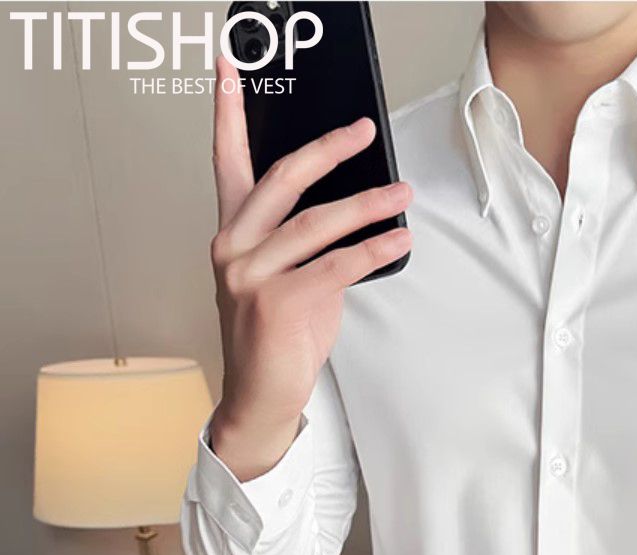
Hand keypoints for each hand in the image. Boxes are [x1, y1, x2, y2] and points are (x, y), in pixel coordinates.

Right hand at [208, 56, 411, 480]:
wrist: (261, 397)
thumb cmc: (278, 338)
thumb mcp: (289, 280)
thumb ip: (310, 245)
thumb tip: (359, 214)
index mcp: (233, 235)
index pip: (227, 163)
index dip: (228, 115)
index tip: (229, 69)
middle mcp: (234, 247)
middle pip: (282, 179)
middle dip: (327, 149)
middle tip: (363, 130)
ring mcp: (250, 274)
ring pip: (316, 223)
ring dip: (367, 205)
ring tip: (403, 195)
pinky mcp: (276, 302)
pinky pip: (335, 266)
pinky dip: (372, 251)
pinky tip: (397, 241)